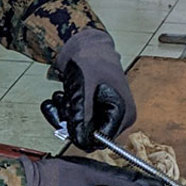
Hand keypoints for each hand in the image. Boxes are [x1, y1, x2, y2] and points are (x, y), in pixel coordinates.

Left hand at [44, 28, 134, 150]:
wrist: (84, 45)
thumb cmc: (91, 61)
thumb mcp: (84, 92)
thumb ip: (82, 118)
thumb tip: (80, 140)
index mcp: (125, 113)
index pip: (102, 139)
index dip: (82, 132)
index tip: (69, 120)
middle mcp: (119, 117)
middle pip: (89, 135)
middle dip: (71, 120)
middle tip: (63, 103)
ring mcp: (106, 113)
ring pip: (80, 128)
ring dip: (65, 114)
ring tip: (61, 96)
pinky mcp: (95, 110)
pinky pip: (76, 119)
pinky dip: (64, 110)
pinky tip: (60, 96)